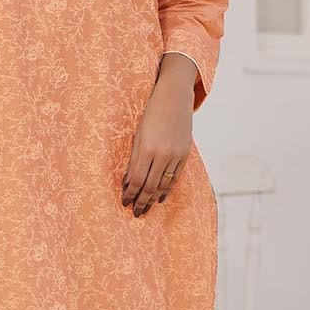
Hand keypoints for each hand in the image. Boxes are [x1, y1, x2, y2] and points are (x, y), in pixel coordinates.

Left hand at [122, 56, 193, 216]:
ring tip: (146, 208)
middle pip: (150, 186)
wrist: (175, 97)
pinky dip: (167, 189)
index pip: (136, 179)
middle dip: (141, 201)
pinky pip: (175, 177)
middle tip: (135, 212)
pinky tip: (160, 197)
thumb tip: (128, 182)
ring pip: (164, 184)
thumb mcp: (138, 135)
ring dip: (153, 198)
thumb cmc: (151, 113)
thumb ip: (134, 159)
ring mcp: (176, 154)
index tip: (124, 202)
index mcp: (147, 148)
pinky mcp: (185, 153)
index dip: (130, 193)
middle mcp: (163, 154)